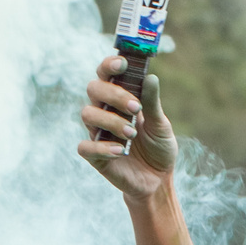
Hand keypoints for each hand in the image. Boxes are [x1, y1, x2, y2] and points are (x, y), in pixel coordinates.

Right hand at [76, 55, 175, 200]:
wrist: (158, 180)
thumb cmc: (158, 148)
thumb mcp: (160, 125)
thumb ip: (152, 103)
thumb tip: (150, 77)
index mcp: (120, 99)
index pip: (106, 74)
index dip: (109, 65)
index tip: (122, 64)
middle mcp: (105, 112)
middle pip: (93, 89)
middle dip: (114, 94)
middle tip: (135, 107)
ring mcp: (98, 133)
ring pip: (87, 114)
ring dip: (111, 121)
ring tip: (132, 134)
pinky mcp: (95, 156)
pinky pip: (85, 146)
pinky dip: (102, 147)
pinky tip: (121, 151)